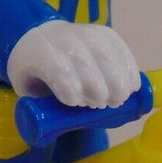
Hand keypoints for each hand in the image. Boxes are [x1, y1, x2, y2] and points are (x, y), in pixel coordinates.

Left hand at [7, 20, 140, 108]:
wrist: (44, 40)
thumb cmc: (35, 73)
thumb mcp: (28, 89)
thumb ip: (38, 107)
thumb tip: (48, 130)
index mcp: (40, 51)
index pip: (55, 67)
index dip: (67, 86)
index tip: (74, 103)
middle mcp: (64, 37)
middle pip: (83, 60)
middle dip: (97, 86)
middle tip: (103, 104)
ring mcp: (86, 32)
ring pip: (105, 53)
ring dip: (117, 79)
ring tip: (120, 99)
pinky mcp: (105, 33)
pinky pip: (120, 48)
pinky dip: (129, 68)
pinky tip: (132, 86)